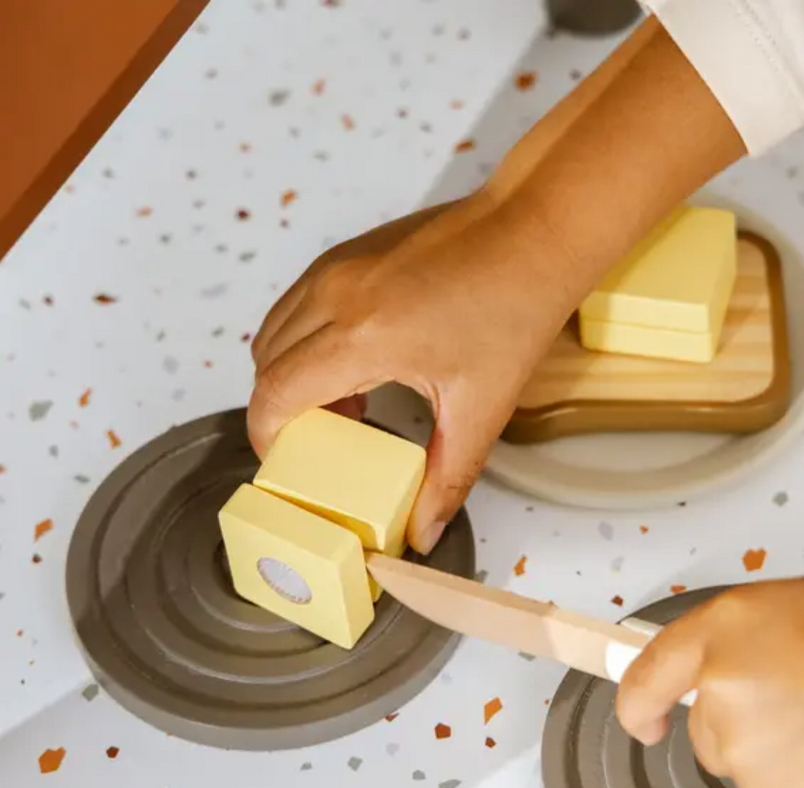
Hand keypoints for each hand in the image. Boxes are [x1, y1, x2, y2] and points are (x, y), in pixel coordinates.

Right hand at [247, 194, 577, 552]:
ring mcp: (336, 267)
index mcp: (361, 336)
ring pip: (274, 331)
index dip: (267, 438)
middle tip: (321, 444)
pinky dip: (305, 342)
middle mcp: (334, 294)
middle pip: (264, 365)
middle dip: (279, 412)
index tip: (285, 463)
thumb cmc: (514, 308)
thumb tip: (425, 532)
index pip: (273, 394)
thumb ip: (447, 479)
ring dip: (289, 375)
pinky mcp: (347, 253)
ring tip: (344, 408)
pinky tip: (355, 367)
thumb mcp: (481, 408)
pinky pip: (298, 305)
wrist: (533, 232)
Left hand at [616, 577, 803, 787]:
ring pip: (748, 770)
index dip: (639, 699)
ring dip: (783, 762)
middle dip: (748, 728)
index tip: (641, 717)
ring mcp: (745, 756)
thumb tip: (739, 664)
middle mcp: (721, 692)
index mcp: (727, 630)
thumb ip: (754, 636)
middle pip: (707, 731)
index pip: (650, 669)